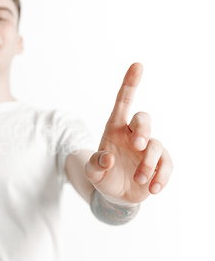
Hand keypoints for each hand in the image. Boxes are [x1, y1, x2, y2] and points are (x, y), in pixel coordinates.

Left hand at [84, 62, 173, 205]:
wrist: (116, 196)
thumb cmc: (103, 177)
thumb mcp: (92, 174)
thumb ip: (95, 165)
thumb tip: (108, 158)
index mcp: (114, 129)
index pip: (122, 103)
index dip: (130, 84)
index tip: (137, 65)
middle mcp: (132, 134)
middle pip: (143, 119)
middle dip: (143, 129)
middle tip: (138, 145)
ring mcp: (148, 148)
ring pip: (156, 145)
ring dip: (148, 164)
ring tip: (138, 180)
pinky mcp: (160, 163)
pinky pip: (167, 164)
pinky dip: (161, 177)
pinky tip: (152, 189)